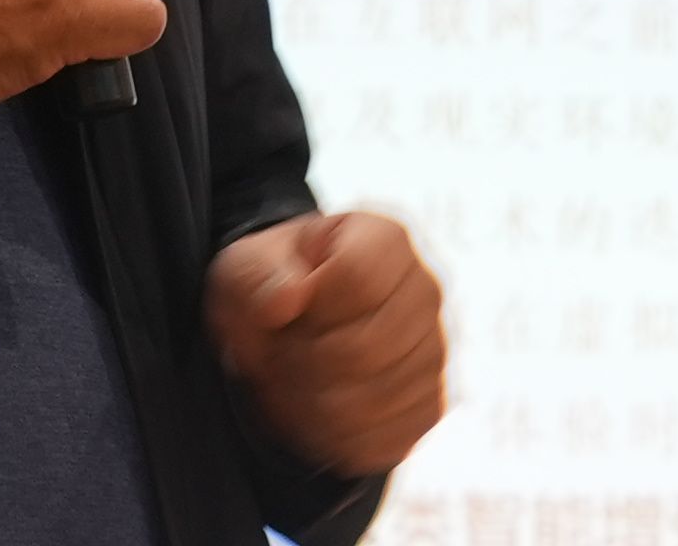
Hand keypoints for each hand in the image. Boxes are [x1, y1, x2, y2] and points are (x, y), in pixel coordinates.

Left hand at [205, 211, 445, 478]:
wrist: (290, 330)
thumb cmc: (271, 288)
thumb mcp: (244, 268)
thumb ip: (257, 276)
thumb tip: (288, 298)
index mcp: (384, 239)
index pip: (358, 278)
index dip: (308, 306)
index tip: (283, 309)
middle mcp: (423, 291)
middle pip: (368, 348)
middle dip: (304, 361)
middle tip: (278, 355)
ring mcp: (433, 351)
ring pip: (377, 400)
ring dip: (314, 402)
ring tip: (292, 380)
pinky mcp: (429, 405)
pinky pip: (389, 439)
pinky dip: (337, 437)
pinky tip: (315, 411)